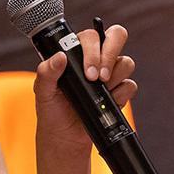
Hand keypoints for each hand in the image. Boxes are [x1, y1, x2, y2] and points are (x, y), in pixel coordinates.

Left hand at [33, 24, 136, 151]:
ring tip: (101, 91)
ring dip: (115, 78)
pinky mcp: (119, 92)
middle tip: (100, 78)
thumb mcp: (42, 91)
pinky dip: (120, 95)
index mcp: (76, 53)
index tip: (88, 73)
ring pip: (126, 62)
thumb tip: (60, 57)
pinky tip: (107, 102)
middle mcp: (95, 59)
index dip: (93, 50)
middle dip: (110, 56)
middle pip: (117, 37)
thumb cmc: (51, 110)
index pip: (92, 36)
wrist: (64, 137)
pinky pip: (130, 85)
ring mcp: (109, 74)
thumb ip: (46, 72)